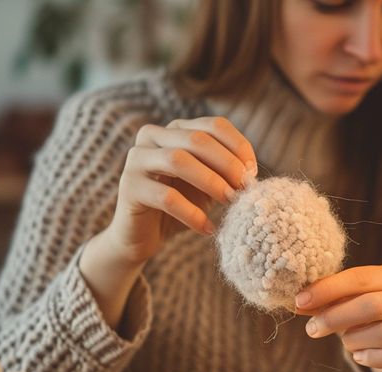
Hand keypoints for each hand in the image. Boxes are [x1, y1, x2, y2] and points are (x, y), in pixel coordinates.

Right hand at [108, 116, 257, 264]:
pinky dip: (192, 214)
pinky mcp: (129, 187)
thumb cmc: (181, 206)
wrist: (143, 236)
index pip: (213, 125)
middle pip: (197, 139)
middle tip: (245, 188)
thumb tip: (250, 171)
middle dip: (227, 164)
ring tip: (230, 203)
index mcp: (175, 129)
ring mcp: (136, 159)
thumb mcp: (208, 184)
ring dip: (211, 182)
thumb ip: (225, 172)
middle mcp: (152, 136)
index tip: (253, 172)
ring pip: (178, 160)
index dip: (238, 146)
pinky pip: (166, 197)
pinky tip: (207, 228)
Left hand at [295, 264, 381, 371]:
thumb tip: (298, 302)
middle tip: (311, 328)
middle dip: (336, 317)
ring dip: (354, 340)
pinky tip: (359, 357)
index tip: (301, 300)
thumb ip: (327, 301)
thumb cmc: (371, 320)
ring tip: (345, 343)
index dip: (329, 289)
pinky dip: (371, 358)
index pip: (361, 278)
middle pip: (373, 305)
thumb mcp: (349, 304)